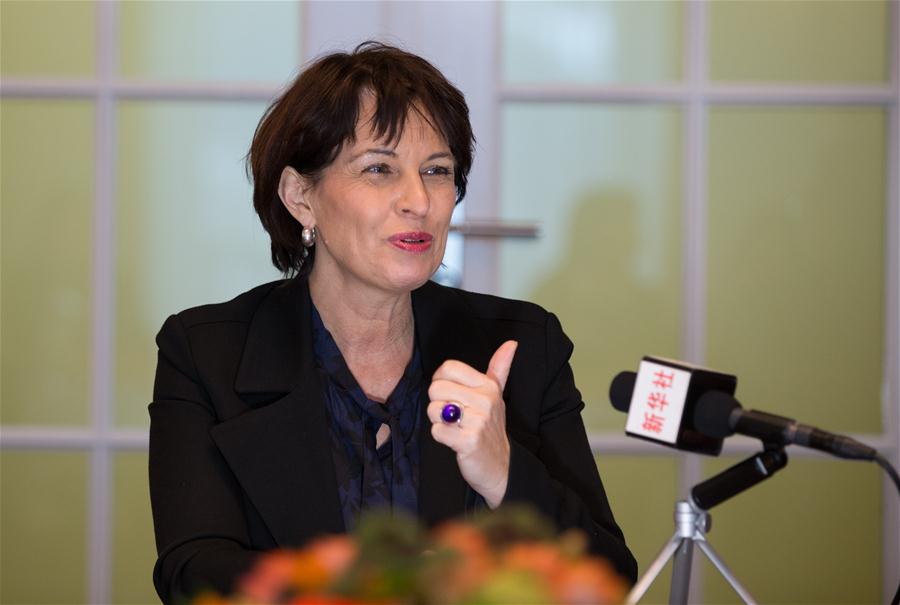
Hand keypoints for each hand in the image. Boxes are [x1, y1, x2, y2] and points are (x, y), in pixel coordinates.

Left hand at [427, 340, 517, 508]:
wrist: (500, 467)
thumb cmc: (491, 428)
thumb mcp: (497, 395)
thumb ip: (500, 368)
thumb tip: (512, 343)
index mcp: (488, 386)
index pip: (448, 368)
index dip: (441, 381)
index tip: (450, 394)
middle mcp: (485, 400)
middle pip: (436, 388)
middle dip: (438, 404)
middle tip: (453, 415)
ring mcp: (478, 421)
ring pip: (434, 410)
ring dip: (439, 422)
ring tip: (455, 428)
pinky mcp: (469, 441)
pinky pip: (437, 431)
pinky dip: (441, 437)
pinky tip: (455, 440)